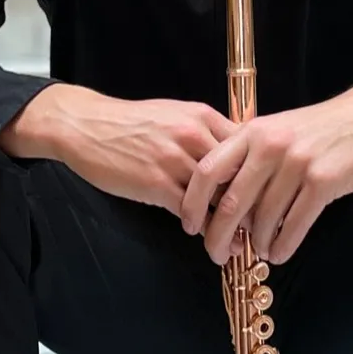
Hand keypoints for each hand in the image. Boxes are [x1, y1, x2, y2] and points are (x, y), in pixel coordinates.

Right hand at [0, 83, 237, 217]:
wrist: (87, 125)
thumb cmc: (132, 122)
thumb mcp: (175, 114)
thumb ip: (205, 132)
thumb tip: (235, 154)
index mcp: (202, 117)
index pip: (246, 146)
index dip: (259, 173)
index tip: (265, 193)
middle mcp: (193, 135)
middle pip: (238, 174)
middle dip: (250, 202)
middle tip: (258, 224)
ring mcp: (174, 159)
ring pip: (216, 197)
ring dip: (228, 223)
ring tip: (236, 239)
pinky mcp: (154, 182)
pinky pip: (189, 212)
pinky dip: (200, 227)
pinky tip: (202, 234)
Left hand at [180, 74, 352, 265]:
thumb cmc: (319, 127)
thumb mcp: (277, 129)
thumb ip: (250, 155)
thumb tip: (222, 196)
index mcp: (253, 132)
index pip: (208, 170)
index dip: (193, 202)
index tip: (190, 225)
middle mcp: (270, 146)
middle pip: (231, 201)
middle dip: (218, 235)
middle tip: (216, 254)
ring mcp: (296, 163)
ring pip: (264, 218)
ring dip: (257, 243)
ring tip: (259, 251)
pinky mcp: (323, 181)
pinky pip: (295, 224)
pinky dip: (284, 245)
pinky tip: (280, 253)